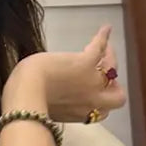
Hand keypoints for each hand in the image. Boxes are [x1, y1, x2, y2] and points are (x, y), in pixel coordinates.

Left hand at [5, 26, 126, 123]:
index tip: (95, 95)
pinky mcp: (86, 63)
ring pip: (112, 70)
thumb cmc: (29, 102)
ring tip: (104, 49)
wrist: (28, 93)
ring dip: (109, 59)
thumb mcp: (47, 111)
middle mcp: (91, 101)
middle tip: (105, 76)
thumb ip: (56, 107)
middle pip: (117, 97)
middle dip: (114, 87)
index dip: (101, 103)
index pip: (100, 113)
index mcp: (80, 115)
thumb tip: (51, 100)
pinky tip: (106, 30)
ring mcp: (92, 82)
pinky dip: (103, 37)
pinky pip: (100, 47)